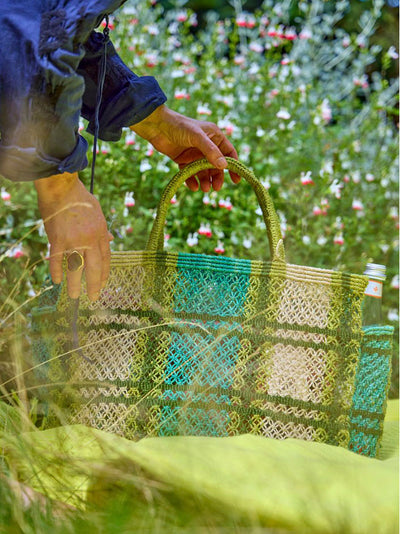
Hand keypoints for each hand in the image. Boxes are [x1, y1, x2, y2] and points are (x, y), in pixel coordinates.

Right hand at [35, 172, 112, 300]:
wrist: (62, 188)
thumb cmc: (80, 197)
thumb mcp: (98, 212)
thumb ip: (103, 229)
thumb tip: (110, 239)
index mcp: (101, 233)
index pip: (106, 258)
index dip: (104, 273)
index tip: (101, 284)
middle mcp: (90, 239)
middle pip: (94, 267)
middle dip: (94, 285)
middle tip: (93, 297)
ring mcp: (74, 240)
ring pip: (76, 268)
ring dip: (75, 284)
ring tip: (75, 296)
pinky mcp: (57, 239)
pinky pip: (58, 260)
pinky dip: (57, 271)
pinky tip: (57, 281)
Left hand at [130, 105, 239, 191]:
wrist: (156, 127)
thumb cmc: (179, 126)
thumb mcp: (197, 137)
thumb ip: (210, 151)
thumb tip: (224, 166)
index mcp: (214, 136)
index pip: (229, 153)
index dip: (234, 166)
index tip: (236, 180)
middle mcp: (206, 145)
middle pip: (217, 165)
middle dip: (217, 177)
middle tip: (216, 188)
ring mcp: (194, 153)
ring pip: (203, 171)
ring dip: (205, 180)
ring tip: (204, 189)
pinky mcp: (183, 160)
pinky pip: (190, 173)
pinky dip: (192, 180)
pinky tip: (193, 187)